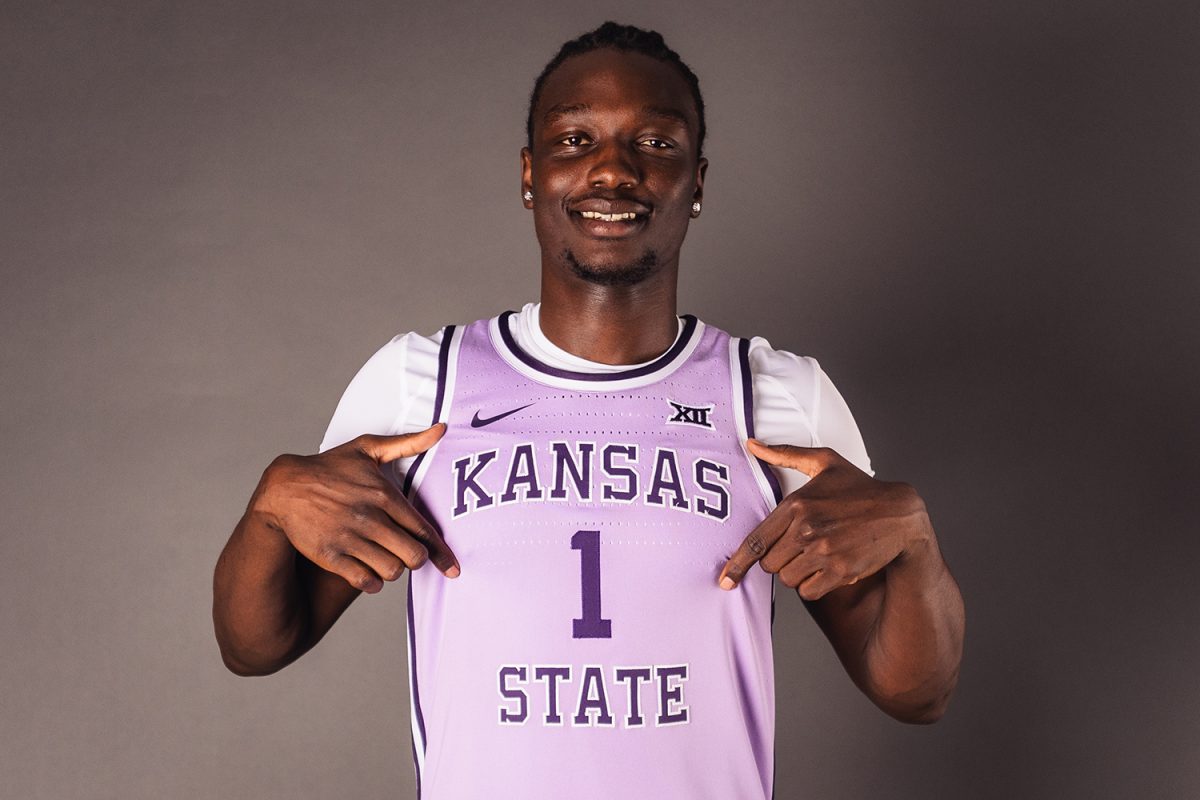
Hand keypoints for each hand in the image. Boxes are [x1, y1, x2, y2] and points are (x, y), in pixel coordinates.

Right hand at [254, 424, 457, 593]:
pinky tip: (371, 575)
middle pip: (413, 556)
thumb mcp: (367, 449)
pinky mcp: (331, 556)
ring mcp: (349, 538)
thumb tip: (442, 429)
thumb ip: (408, 443)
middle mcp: (370, 518)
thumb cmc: (330, 467)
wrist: (284, 487)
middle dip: (416, 560)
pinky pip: (364, 581)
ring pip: (391, 570)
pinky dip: (373, 583)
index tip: (452, 570)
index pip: (423, 531)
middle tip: (409, 556)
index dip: (441, 554)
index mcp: (383, 494)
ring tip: (388, 561)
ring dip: (394, 570)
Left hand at [718, 440, 931, 599]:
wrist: (901, 513)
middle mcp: (806, 529)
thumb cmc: (859, 487)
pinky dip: (813, 586)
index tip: (724, 581)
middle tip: (799, 549)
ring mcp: (824, 551)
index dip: (737, 565)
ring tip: (816, 556)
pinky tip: (826, 570)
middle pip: (769, 564)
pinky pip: (808, 591)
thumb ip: (785, 454)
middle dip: (779, 561)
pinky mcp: (841, 570)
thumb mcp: (824, 463)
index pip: (755, 541)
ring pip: (788, 579)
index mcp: (796, 504)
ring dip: (797, 573)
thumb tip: (751, 444)